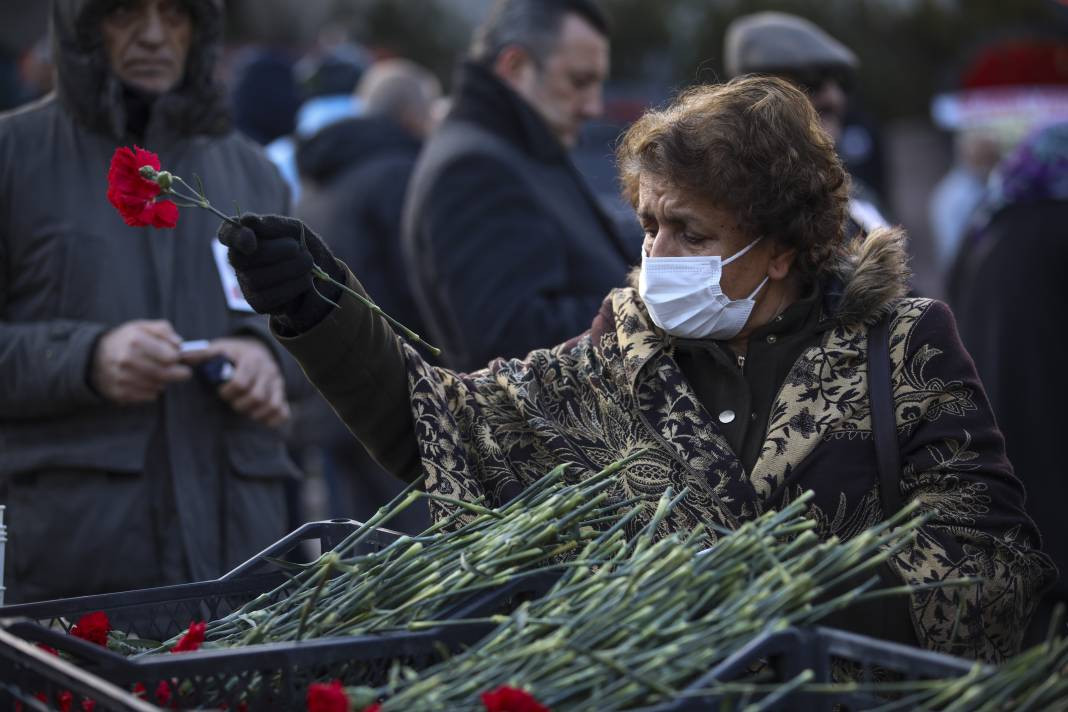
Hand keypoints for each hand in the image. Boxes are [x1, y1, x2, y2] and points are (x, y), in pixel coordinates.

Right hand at [91, 320, 190, 403]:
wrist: (93, 358)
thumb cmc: (126, 340)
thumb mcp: (142, 327)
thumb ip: (164, 330)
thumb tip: (180, 344)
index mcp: (135, 340)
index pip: (170, 356)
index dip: (178, 357)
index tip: (178, 356)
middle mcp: (127, 360)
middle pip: (166, 374)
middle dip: (180, 373)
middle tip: (184, 372)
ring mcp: (122, 378)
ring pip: (159, 386)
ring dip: (165, 381)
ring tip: (159, 373)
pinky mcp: (120, 393)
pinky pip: (150, 396)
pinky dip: (154, 390)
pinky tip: (147, 381)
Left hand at [186, 337, 289, 427]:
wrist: (258, 348)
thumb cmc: (233, 353)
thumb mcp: (219, 348)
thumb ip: (201, 354)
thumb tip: (179, 356)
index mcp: (251, 359)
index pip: (241, 383)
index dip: (228, 392)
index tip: (221, 391)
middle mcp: (268, 370)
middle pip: (256, 397)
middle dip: (239, 404)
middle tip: (232, 402)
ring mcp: (278, 383)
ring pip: (271, 406)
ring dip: (254, 413)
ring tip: (243, 408)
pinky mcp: (282, 394)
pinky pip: (283, 412)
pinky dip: (271, 419)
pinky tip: (259, 417)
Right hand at [216, 214, 340, 318]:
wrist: (321, 273)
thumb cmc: (302, 246)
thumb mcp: (294, 229)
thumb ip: (272, 224)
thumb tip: (247, 220)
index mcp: (244, 236)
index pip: (227, 235)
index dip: (235, 237)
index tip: (250, 239)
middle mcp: (239, 261)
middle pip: (240, 259)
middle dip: (273, 252)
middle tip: (297, 247)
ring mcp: (246, 283)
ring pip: (255, 280)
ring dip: (288, 270)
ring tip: (307, 262)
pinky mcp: (259, 303)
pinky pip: (269, 298)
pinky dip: (291, 287)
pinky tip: (305, 280)